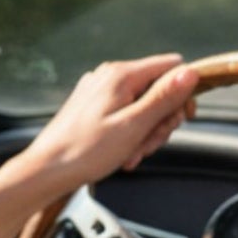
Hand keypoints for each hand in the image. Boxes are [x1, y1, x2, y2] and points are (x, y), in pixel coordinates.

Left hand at [8, 53, 199, 206]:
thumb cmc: (85, 151)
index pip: (171, 67)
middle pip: (158, 89)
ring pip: (143, 106)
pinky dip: (130, 135)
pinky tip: (123, 153)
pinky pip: (125, 115)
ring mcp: (100, 91)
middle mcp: (109, 77)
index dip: (182, 93)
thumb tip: (190, 72)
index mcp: (120, 75)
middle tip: (148, 143)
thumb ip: (163, 98)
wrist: (47, 170)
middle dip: (161, 120)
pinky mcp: (94, 107)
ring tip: (132, 152)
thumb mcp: (133, 126)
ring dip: (145, 133)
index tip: (181, 119)